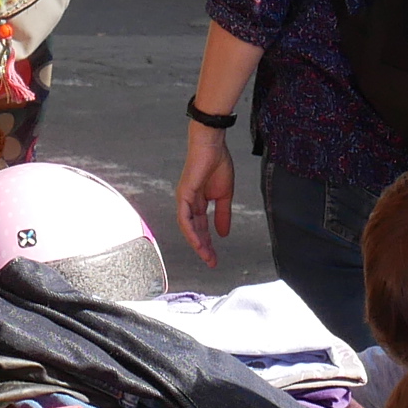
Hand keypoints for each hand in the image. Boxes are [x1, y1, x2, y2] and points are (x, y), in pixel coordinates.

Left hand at [177, 122, 232, 267]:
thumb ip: (222, 214)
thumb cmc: (218, 163)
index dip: (208, 242)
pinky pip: (184, 218)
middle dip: (203, 247)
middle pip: (194, 231)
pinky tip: (198, 242)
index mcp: (198, 202)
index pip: (201, 227)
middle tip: (211, 262)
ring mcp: (184, 199)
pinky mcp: (183, 194)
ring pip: (187, 228)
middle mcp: (188, 203)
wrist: (213, 145)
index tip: (215, 257)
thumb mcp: (224, 195)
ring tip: (206, 256)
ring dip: (197, 243)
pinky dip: (190, 231)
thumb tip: (223, 234)